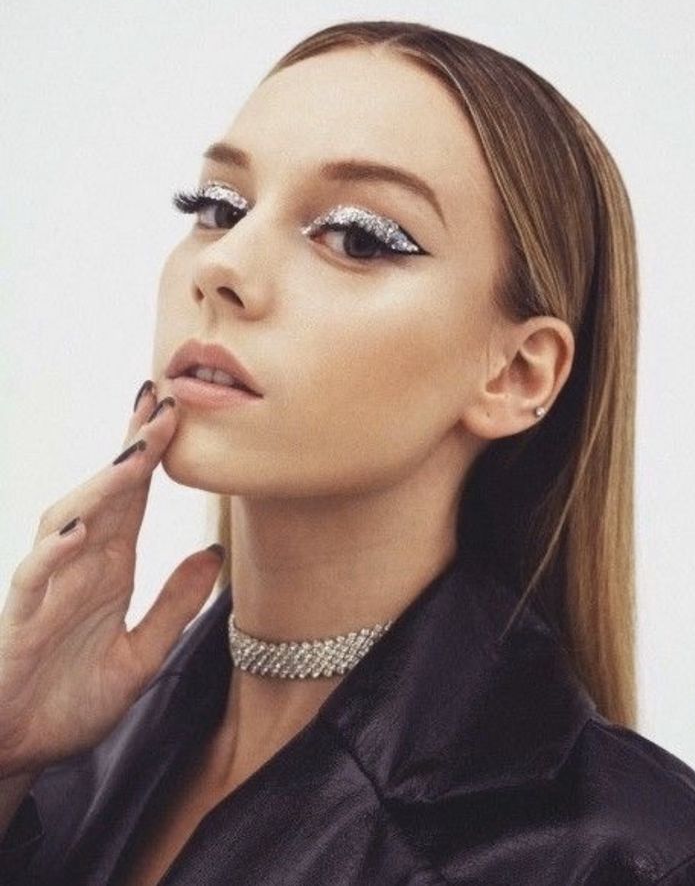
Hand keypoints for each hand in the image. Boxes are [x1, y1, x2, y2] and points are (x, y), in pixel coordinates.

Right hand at [0, 382, 223, 778]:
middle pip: (107, 492)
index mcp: (111, 567)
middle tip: (161, 401)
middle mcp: (80, 565)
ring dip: (102, 485)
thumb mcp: (143, 656)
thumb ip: (175, 604)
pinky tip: (81, 531)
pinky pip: (36, 575)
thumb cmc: (73, 700)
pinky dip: (56, 551)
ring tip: (137, 455)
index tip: (178, 409)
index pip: (136, 498)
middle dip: (133, 445)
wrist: (20, 752)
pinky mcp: (22, 618)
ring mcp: (49, 586)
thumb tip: (216, 552)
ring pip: (70, 518)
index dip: (153, 453)